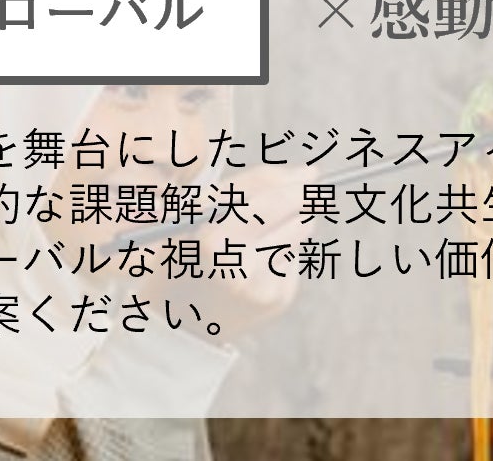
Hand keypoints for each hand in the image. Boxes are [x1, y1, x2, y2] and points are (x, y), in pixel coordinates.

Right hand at [187, 165, 315, 333]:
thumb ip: (248, 187)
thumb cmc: (187, 254)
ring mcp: (262, 287)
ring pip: (300, 234)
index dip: (294, 183)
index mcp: (213, 243)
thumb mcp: (198, 213)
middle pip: (295, 216)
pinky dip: (285, 251)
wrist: (182, 317)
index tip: (311, 173)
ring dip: (292, 224)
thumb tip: (308, 173)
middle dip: (301, 201)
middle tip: (302, 194)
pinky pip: (294, 258)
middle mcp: (241, 267)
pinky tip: (260, 260)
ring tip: (262, 232)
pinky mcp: (278, 299)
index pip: (269, 200)